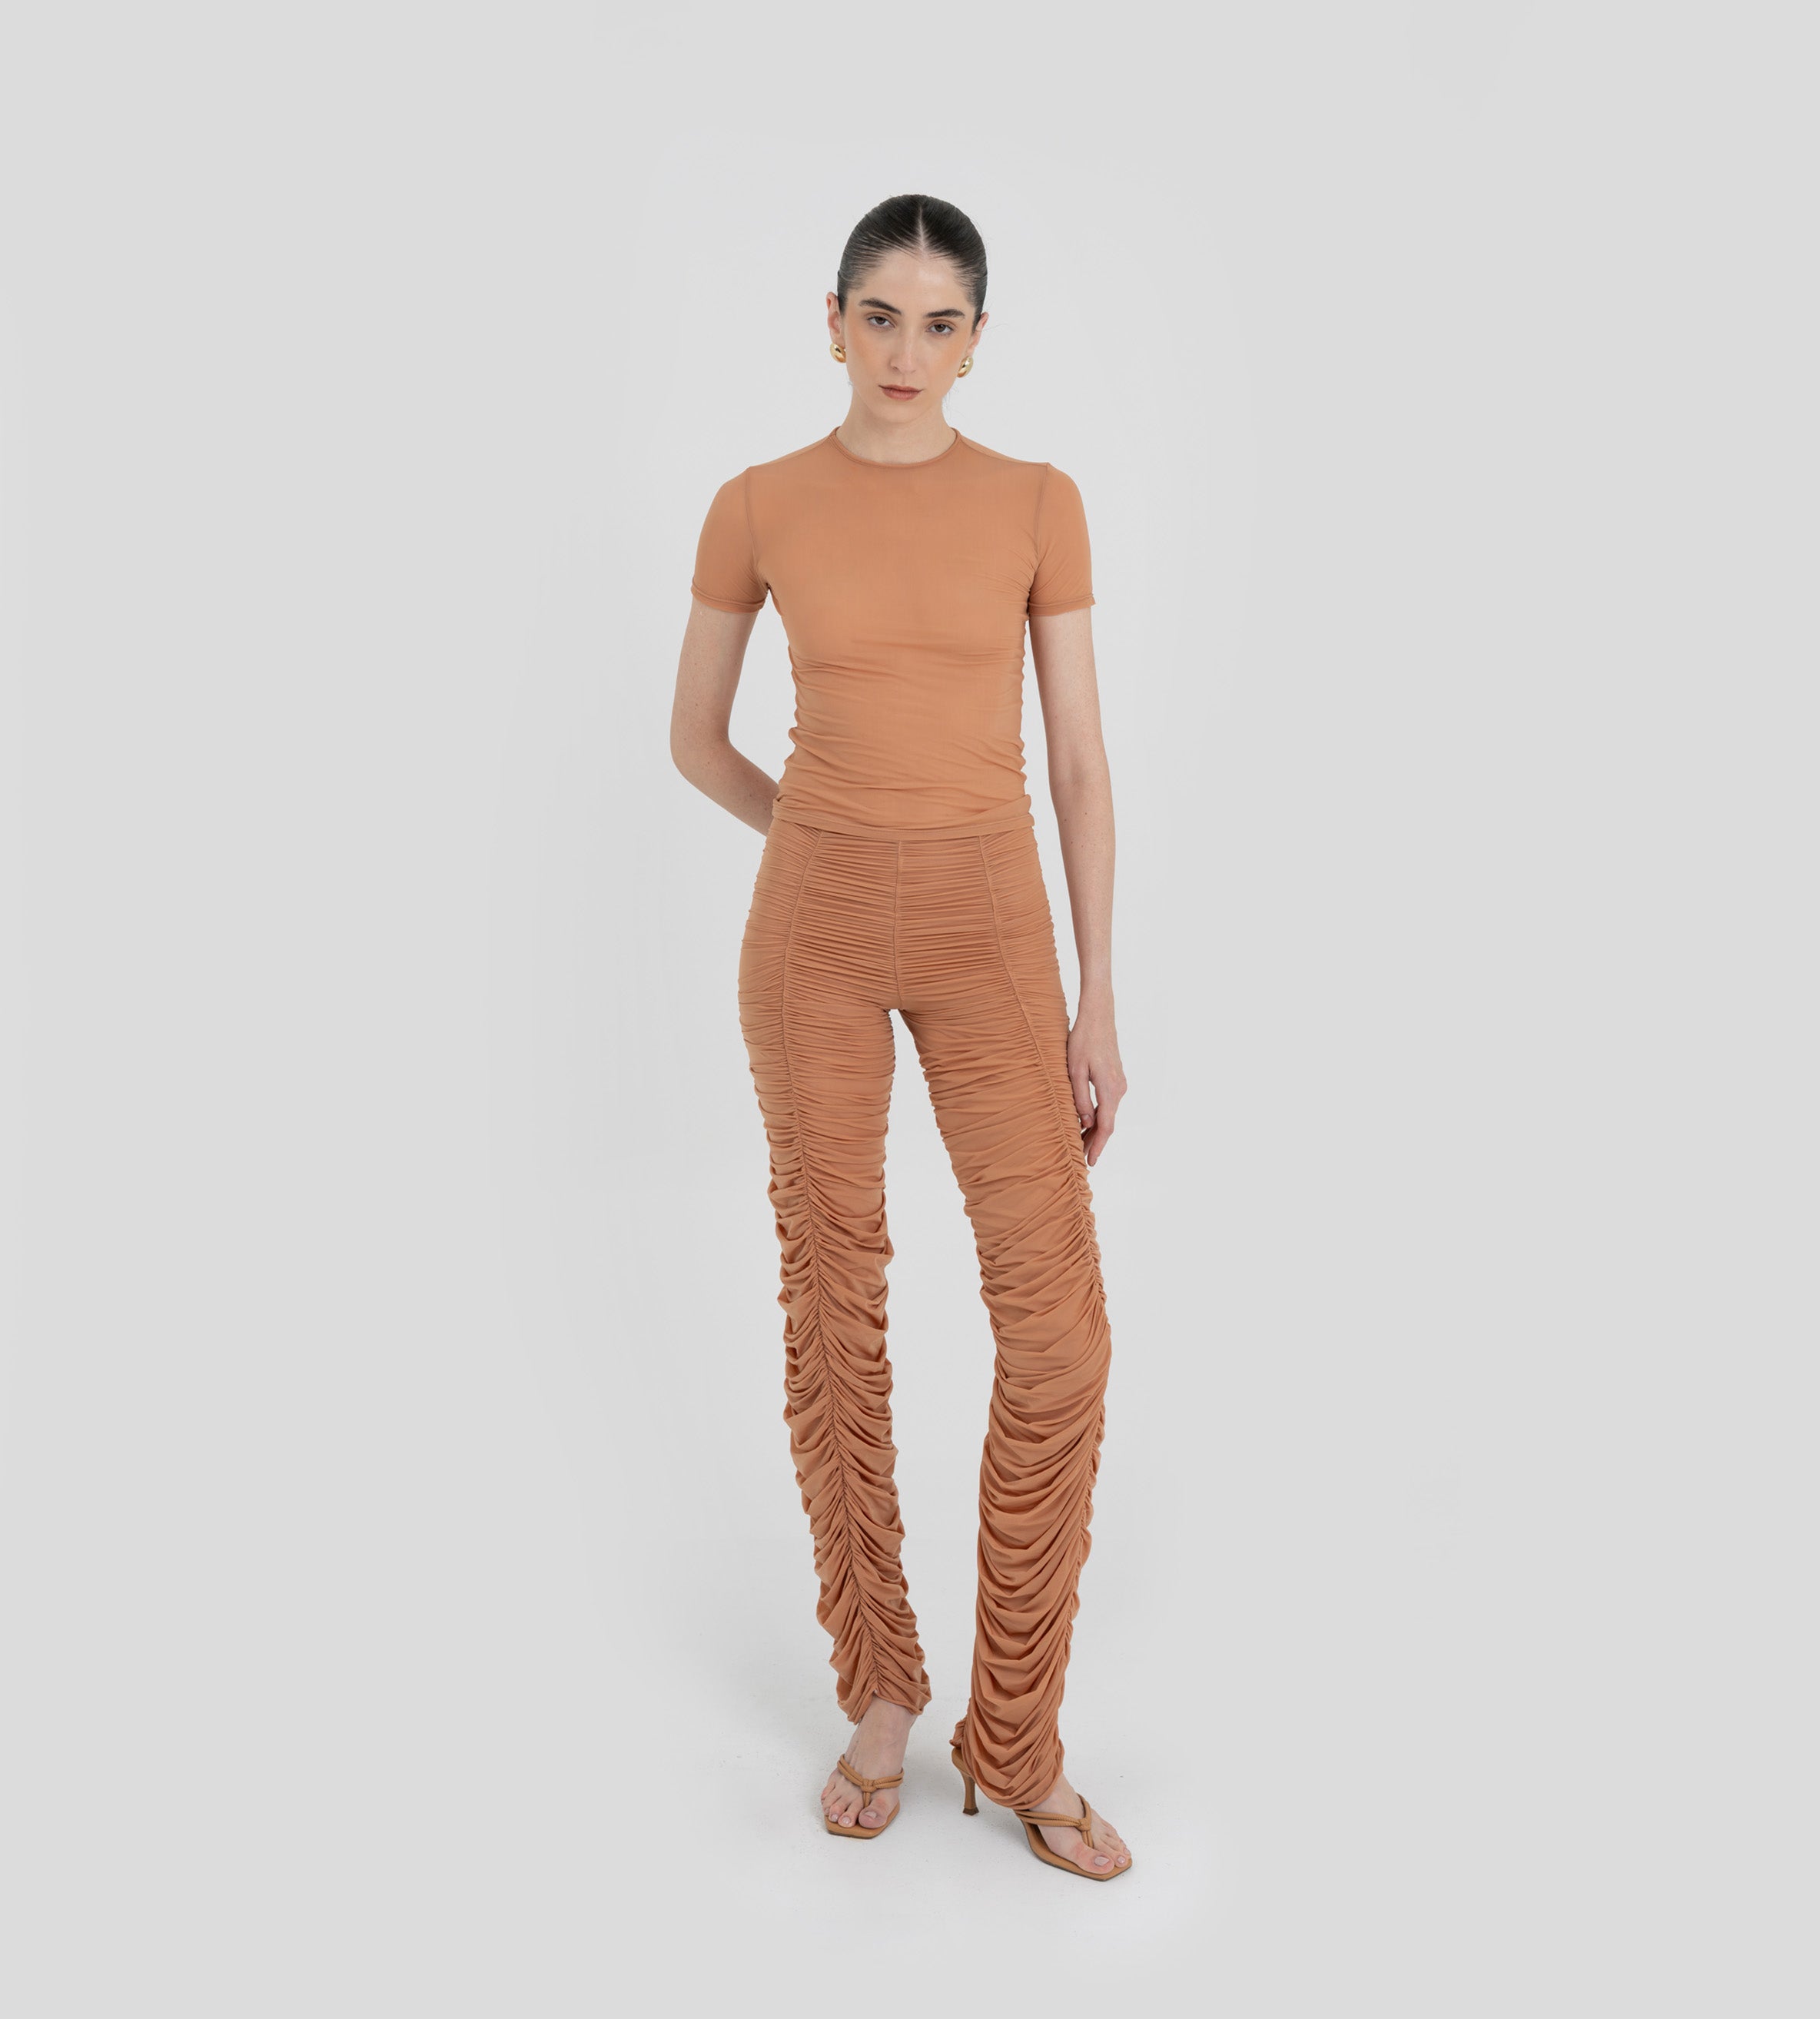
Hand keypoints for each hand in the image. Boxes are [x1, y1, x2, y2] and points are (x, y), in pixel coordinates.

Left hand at [1066, 997, 1126, 1166]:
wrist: (1099, 1016)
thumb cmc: (1083, 1041)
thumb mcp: (1075, 1071)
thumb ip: (1080, 1099)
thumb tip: (1086, 1123)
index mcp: (1110, 1089)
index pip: (1106, 1126)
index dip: (1098, 1146)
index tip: (1092, 1162)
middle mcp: (1119, 1089)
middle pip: (1108, 1123)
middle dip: (1095, 1142)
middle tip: (1082, 1160)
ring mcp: (1120, 1083)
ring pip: (1109, 1114)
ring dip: (1096, 1130)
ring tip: (1081, 1145)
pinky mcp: (1116, 1078)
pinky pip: (1108, 1104)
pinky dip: (1099, 1117)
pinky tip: (1087, 1122)